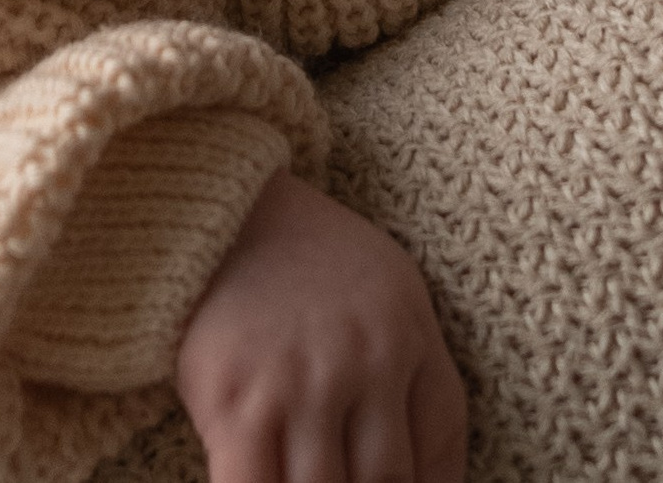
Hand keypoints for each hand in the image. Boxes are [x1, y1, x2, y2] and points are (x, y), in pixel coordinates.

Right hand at [176, 173, 466, 482]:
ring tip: (308, 481)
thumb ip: (408, 370)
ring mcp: (303, 385)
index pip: (440, 443)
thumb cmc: (306, 257)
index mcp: (408, 333)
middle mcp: (367, 362)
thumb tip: (419, 470)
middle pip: (386, 482)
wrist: (222, 208)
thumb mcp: (386, 291)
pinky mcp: (236, 404)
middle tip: (346, 481)